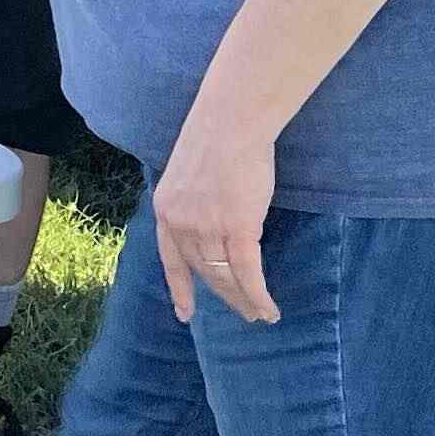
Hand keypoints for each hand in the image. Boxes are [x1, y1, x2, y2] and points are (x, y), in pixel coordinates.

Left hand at [153, 106, 280, 324]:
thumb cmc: (217, 138)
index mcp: (165, 210)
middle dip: (224, 296)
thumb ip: (197, 205)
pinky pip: (249, 274)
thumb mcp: (190, 176)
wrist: (232, 121)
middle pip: (204, 272)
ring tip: (257, 314)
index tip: (185, 314)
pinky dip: (259, 296)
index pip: (171, 260)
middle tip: (243, 314)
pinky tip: (269, 310)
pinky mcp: (238, 229)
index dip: (180, 289)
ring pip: (226, 276)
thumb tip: (217, 229)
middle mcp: (181, 224)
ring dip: (244, 300)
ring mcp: (207, 228)